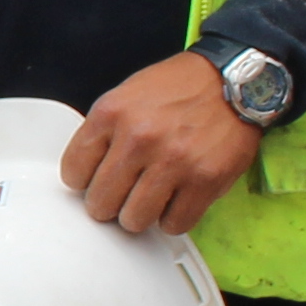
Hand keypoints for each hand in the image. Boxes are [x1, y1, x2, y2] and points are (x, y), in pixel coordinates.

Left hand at [62, 52, 266, 236]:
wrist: (232, 81)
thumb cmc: (179, 89)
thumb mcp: (127, 95)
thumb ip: (104, 132)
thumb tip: (86, 175)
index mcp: (111, 114)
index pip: (73, 172)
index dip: (84, 181)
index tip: (96, 180)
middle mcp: (139, 138)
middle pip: (100, 204)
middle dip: (110, 203)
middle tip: (124, 194)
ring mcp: (172, 162)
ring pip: (134, 221)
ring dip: (141, 215)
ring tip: (151, 197)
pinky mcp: (204, 181)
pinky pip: (174, 224)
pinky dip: (174, 218)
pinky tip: (176, 200)